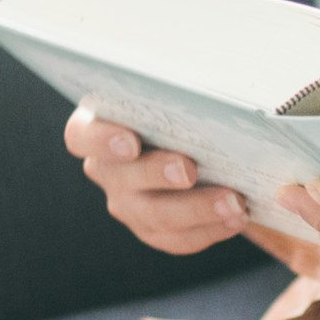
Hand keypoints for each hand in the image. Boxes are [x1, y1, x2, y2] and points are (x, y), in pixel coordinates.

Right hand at [64, 103, 248, 254]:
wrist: (208, 145)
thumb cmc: (187, 108)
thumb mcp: (181, 92)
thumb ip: (184, 90)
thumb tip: (222, 81)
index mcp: (101, 128)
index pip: (82, 136)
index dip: (102, 141)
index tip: (131, 142)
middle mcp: (108, 170)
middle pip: (123, 178)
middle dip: (158, 174)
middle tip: (190, 170)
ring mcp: (129, 204)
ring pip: (155, 215)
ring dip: (197, 209)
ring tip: (233, 202)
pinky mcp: (155, 230)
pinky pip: (178, 238)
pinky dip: (211, 229)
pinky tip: (237, 218)